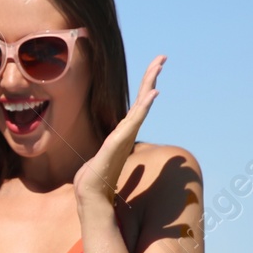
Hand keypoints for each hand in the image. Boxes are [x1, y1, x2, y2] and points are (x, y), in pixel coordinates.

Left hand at [76, 55, 165, 206]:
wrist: (90, 195)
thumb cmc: (95, 180)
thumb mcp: (100, 158)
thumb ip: (108, 153)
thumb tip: (111, 153)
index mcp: (123, 133)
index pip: (136, 106)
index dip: (145, 88)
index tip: (154, 70)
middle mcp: (127, 132)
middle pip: (142, 100)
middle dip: (150, 77)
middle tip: (162, 57)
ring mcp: (125, 136)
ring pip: (140, 106)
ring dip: (149, 84)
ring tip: (158, 67)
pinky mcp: (120, 141)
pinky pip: (135, 120)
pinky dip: (144, 106)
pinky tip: (152, 93)